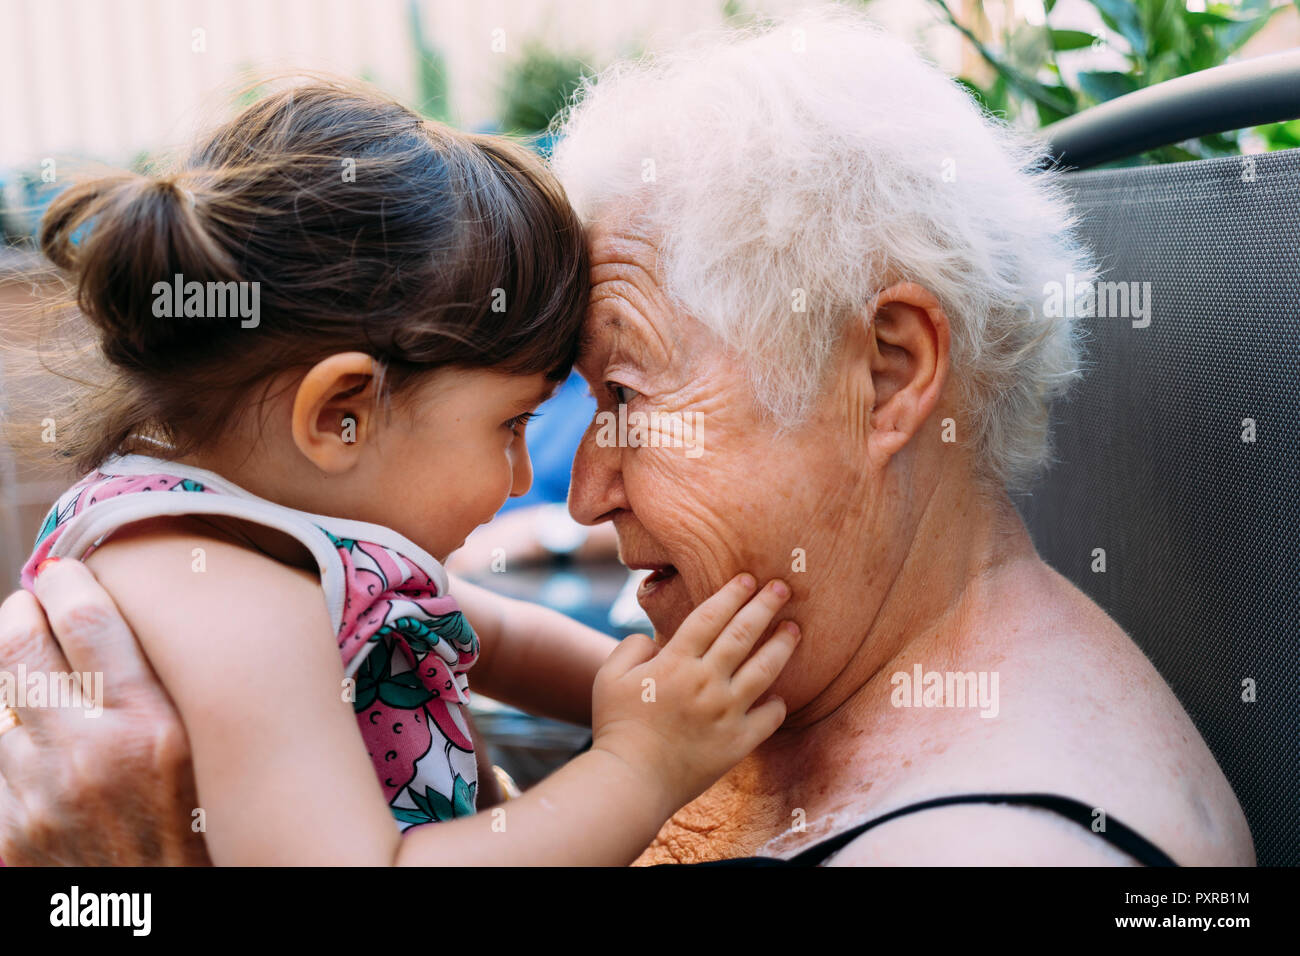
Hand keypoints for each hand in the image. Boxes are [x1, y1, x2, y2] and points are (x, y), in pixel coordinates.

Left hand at [0, 559, 208, 864]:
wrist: (163, 916)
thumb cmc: (202, 835)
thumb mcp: (204, 755)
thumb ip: (165, 695)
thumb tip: (129, 629)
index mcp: (150, 726)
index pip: (88, 622)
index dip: (67, 582)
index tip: (65, 569)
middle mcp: (89, 753)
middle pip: (22, 650)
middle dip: (20, 613)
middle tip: (31, 603)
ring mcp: (40, 795)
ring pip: (0, 706)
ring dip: (15, 686)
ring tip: (40, 680)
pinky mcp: (9, 832)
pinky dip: (11, 747)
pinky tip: (38, 749)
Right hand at [589, 574, 798, 815]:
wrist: (631, 782)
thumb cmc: (616, 727)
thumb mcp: (608, 677)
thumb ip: (630, 647)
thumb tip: (655, 639)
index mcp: (675, 662)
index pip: (710, 616)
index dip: (731, 594)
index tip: (748, 578)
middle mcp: (706, 682)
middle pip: (743, 634)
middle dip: (765, 606)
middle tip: (782, 587)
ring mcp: (726, 713)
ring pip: (764, 670)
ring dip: (782, 645)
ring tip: (794, 629)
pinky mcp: (738, 742)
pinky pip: (769, 717)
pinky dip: (777, 703)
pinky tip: (778, 695)